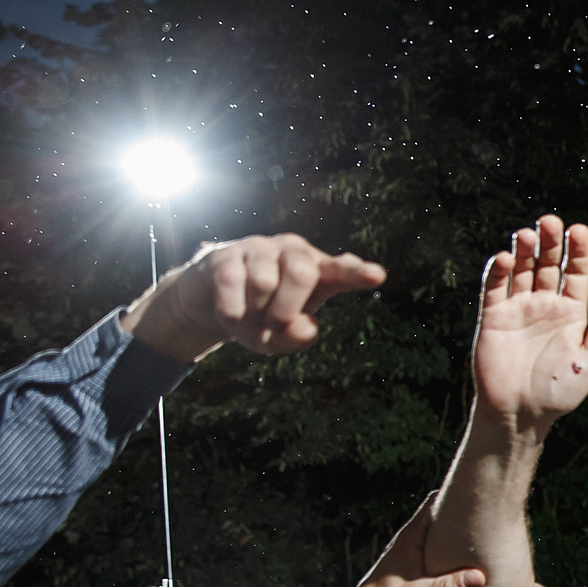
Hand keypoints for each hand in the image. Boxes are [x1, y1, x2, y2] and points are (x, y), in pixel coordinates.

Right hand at [120, 234, 387, 362]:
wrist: (210, 301)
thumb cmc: (259, 317)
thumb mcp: (279, 338)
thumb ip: (297, 338)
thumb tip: (306, 328)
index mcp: (318, 272)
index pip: (343, 270)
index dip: (358, 273)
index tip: (376, 276)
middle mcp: (294, 252)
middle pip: (302, 274)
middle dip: (285, 310)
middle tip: (273, 327)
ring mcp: (260, 248)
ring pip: (265, 280)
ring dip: (254, 312)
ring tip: (248, 319)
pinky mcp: (226, 254)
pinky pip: (232, 281)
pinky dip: (232, 309)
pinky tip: (230, 315)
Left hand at [321, 495, 489, 586]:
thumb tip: (480, 577)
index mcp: (410, 538)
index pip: (433, 501)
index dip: (454, 493)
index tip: (479, 493)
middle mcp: (410, 539)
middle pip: (439, 513)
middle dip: (462, 511)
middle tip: (491, 511)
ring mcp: (410, 550)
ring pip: (438, 531)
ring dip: (458, 530)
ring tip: (485, 532)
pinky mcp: (413, 564)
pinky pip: (436, 546)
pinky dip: (451, 546)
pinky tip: (466, 557)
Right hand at [470, 217, 587, 430]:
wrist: (520, 413)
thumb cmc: (558, 392)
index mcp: (572, 313)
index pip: (577, 273)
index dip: (578, 251)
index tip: (579, 230)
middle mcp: (545, 305)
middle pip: (549, 264)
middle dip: (550, 242)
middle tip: (550, 222)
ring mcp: (518, 309)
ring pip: (523, 270)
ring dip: (525, 250)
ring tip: (528, 234)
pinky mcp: (493, 317)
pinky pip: (494, 288)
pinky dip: (499, 271)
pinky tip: (507, 258)